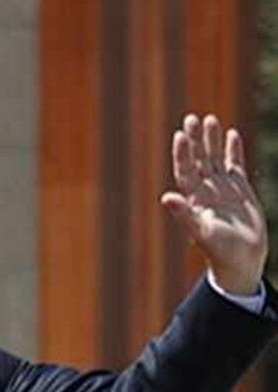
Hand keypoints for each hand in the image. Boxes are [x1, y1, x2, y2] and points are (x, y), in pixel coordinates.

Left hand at [160, 113, 267, 294]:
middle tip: (191, 118)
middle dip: (195, 140)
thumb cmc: (218, 250)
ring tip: (209, 119)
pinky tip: (231, 134)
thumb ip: (184, 215)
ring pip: (215, 159)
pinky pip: (234, 166)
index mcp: (193, 199)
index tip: (180, 135)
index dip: (182, 153)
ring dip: (211, 140)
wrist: (240, 260)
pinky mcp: (240, 190)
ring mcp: (222, 189)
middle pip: (198, 159)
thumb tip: (165, 197)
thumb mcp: (201, 231)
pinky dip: (233, 151)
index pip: (185, 170)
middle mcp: (205, 190)